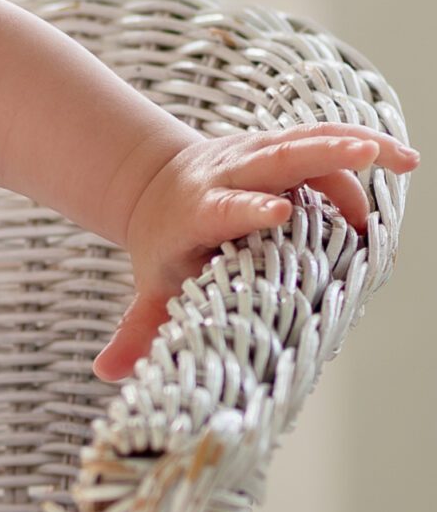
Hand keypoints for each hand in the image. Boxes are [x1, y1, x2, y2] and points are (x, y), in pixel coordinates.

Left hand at [92, 124, 419, 381]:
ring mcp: (254, 155)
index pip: (222, 207)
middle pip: (275, 159)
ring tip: (406, 161)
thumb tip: (106, 371)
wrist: (152, 188)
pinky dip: (359, 146)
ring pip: (305, 141)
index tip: (276, 212)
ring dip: (354, 146)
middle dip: (319, 156)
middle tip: (366, 156)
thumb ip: (138, 329)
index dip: (245, 208)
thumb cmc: (164, 248)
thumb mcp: (152, 286)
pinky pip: (320, 140)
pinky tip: (400, 160)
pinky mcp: (278, 146)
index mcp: (196, 212)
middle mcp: (226, 175)